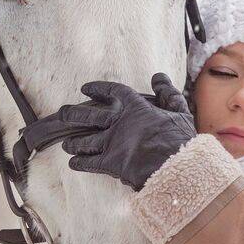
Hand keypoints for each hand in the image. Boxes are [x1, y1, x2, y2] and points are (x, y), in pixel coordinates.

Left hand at [58, 73, 196, 191]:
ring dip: (73, 142)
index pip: (114, 91)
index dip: (98, 88)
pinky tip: (73, 163)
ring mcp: (112, 143)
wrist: (176, 166)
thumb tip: (158, 77)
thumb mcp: (179, 112)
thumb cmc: (180, 140)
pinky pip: (88, 162)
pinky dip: (79, 163)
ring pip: (84, 141)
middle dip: (73, 114)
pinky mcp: (110, 163)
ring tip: (67, 144)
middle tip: (62, 113)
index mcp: (136, 107)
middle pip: (88, 115)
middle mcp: (119, 122)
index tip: (85, 88)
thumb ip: (167, 93)